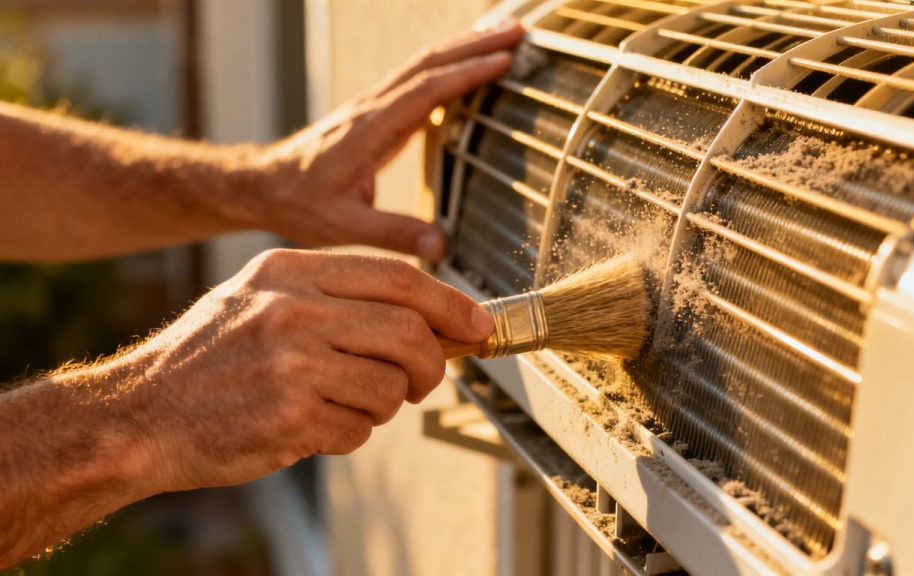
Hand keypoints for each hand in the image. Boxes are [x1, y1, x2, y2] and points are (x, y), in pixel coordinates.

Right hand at [116, 249, 492, 491]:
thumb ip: (341, 298)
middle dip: (432, 364)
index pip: (397, 279)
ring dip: (381, 404)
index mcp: (290, 271)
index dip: (449, 304)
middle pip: (408, 333)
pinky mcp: (290, 417)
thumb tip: (433, 319)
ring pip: (390, 387)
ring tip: (339, 401)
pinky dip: (348, 433)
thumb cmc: (211, 359)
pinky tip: (310, 425)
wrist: (139, 414)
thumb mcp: (264, 299)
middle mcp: (293, 310)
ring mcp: (291, 364)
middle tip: (423, 379)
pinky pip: (360, 429)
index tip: (477, 325)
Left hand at [248, 22, 523, 259]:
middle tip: (518, 32)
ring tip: (502, 36)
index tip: (504, 59)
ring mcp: (372, 106)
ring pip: (423, 64)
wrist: (263, 186)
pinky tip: (464, 65)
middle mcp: (373, 109)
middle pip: (429, 63)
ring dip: (463, 47)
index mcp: (370, 130)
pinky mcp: (374, 113)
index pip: (426, 90)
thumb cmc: (299, 203)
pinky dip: (446, 65)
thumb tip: (440, 244)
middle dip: (475, 45)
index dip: (466, 74)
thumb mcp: (344, 226)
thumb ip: (394, 233)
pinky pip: (416, 79)